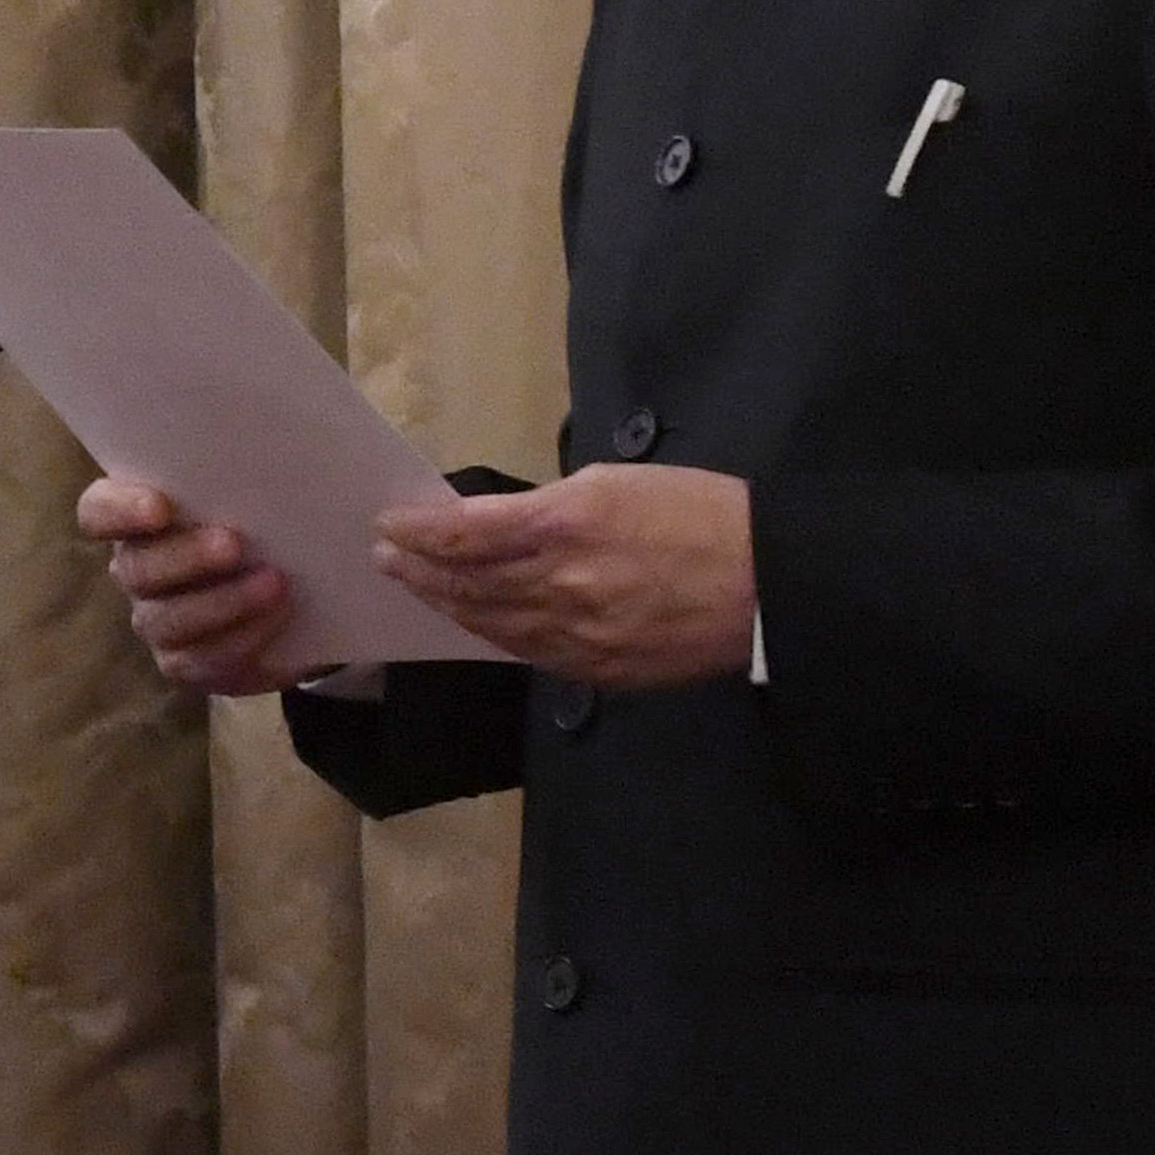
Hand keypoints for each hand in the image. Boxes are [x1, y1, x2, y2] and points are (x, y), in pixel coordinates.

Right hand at [77, 475, 339, 700]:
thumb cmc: (275, 523)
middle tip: (233, 543)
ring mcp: (156, 618)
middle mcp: (137, 567)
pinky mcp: (184, 661)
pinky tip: (278, 616)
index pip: (98, 510)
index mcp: (139, 513)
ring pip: (166, 619)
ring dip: (222, 602)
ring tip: (274, 583)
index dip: (119, 510)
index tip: (161, 506)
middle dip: (184, 557)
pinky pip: (199, 659)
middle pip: (135, 568)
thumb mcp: (274, 493)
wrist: (300, 594)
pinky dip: (241, 638)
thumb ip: (272, 477)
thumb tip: (316, 473)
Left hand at [371, 464, 754, 690]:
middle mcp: (562, 584)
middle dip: (417, 570)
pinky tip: (474, 620)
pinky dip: (492, 633)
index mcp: (567, 524)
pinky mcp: (598, 671)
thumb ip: (549, 507)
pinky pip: (529, 652)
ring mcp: (578, 636)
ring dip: (445, 604)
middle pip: (466, 583)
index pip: (465, 533)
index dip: (418, 531)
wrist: (770, 586)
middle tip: (384, 556)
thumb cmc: (702, 515)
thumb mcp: (618, 483)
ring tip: (416, 586)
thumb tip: (498, 525)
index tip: (389, 524)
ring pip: (490, 623)